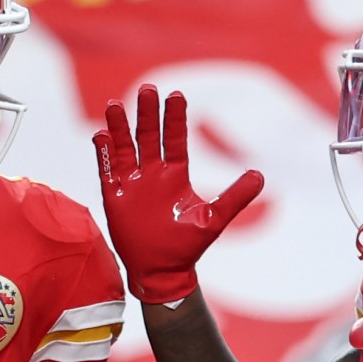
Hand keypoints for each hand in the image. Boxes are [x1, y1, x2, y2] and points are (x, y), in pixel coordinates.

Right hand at [91, 87, 262, 303]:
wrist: (162, 272)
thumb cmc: (188, 246)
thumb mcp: (215, 219)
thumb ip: (235, 196)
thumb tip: (260, 175)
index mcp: (175, 176)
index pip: (174, 140)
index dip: (174, 118)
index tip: (175, 95)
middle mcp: (152, 174)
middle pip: (148, 137)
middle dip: (147, 114)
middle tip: (148, 89)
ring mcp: (132, 184)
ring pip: (124, 149)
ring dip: (120, 128)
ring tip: (115, 106)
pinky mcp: (115, 198)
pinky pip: (107, 172)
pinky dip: (104, 154)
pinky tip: (102, 135)